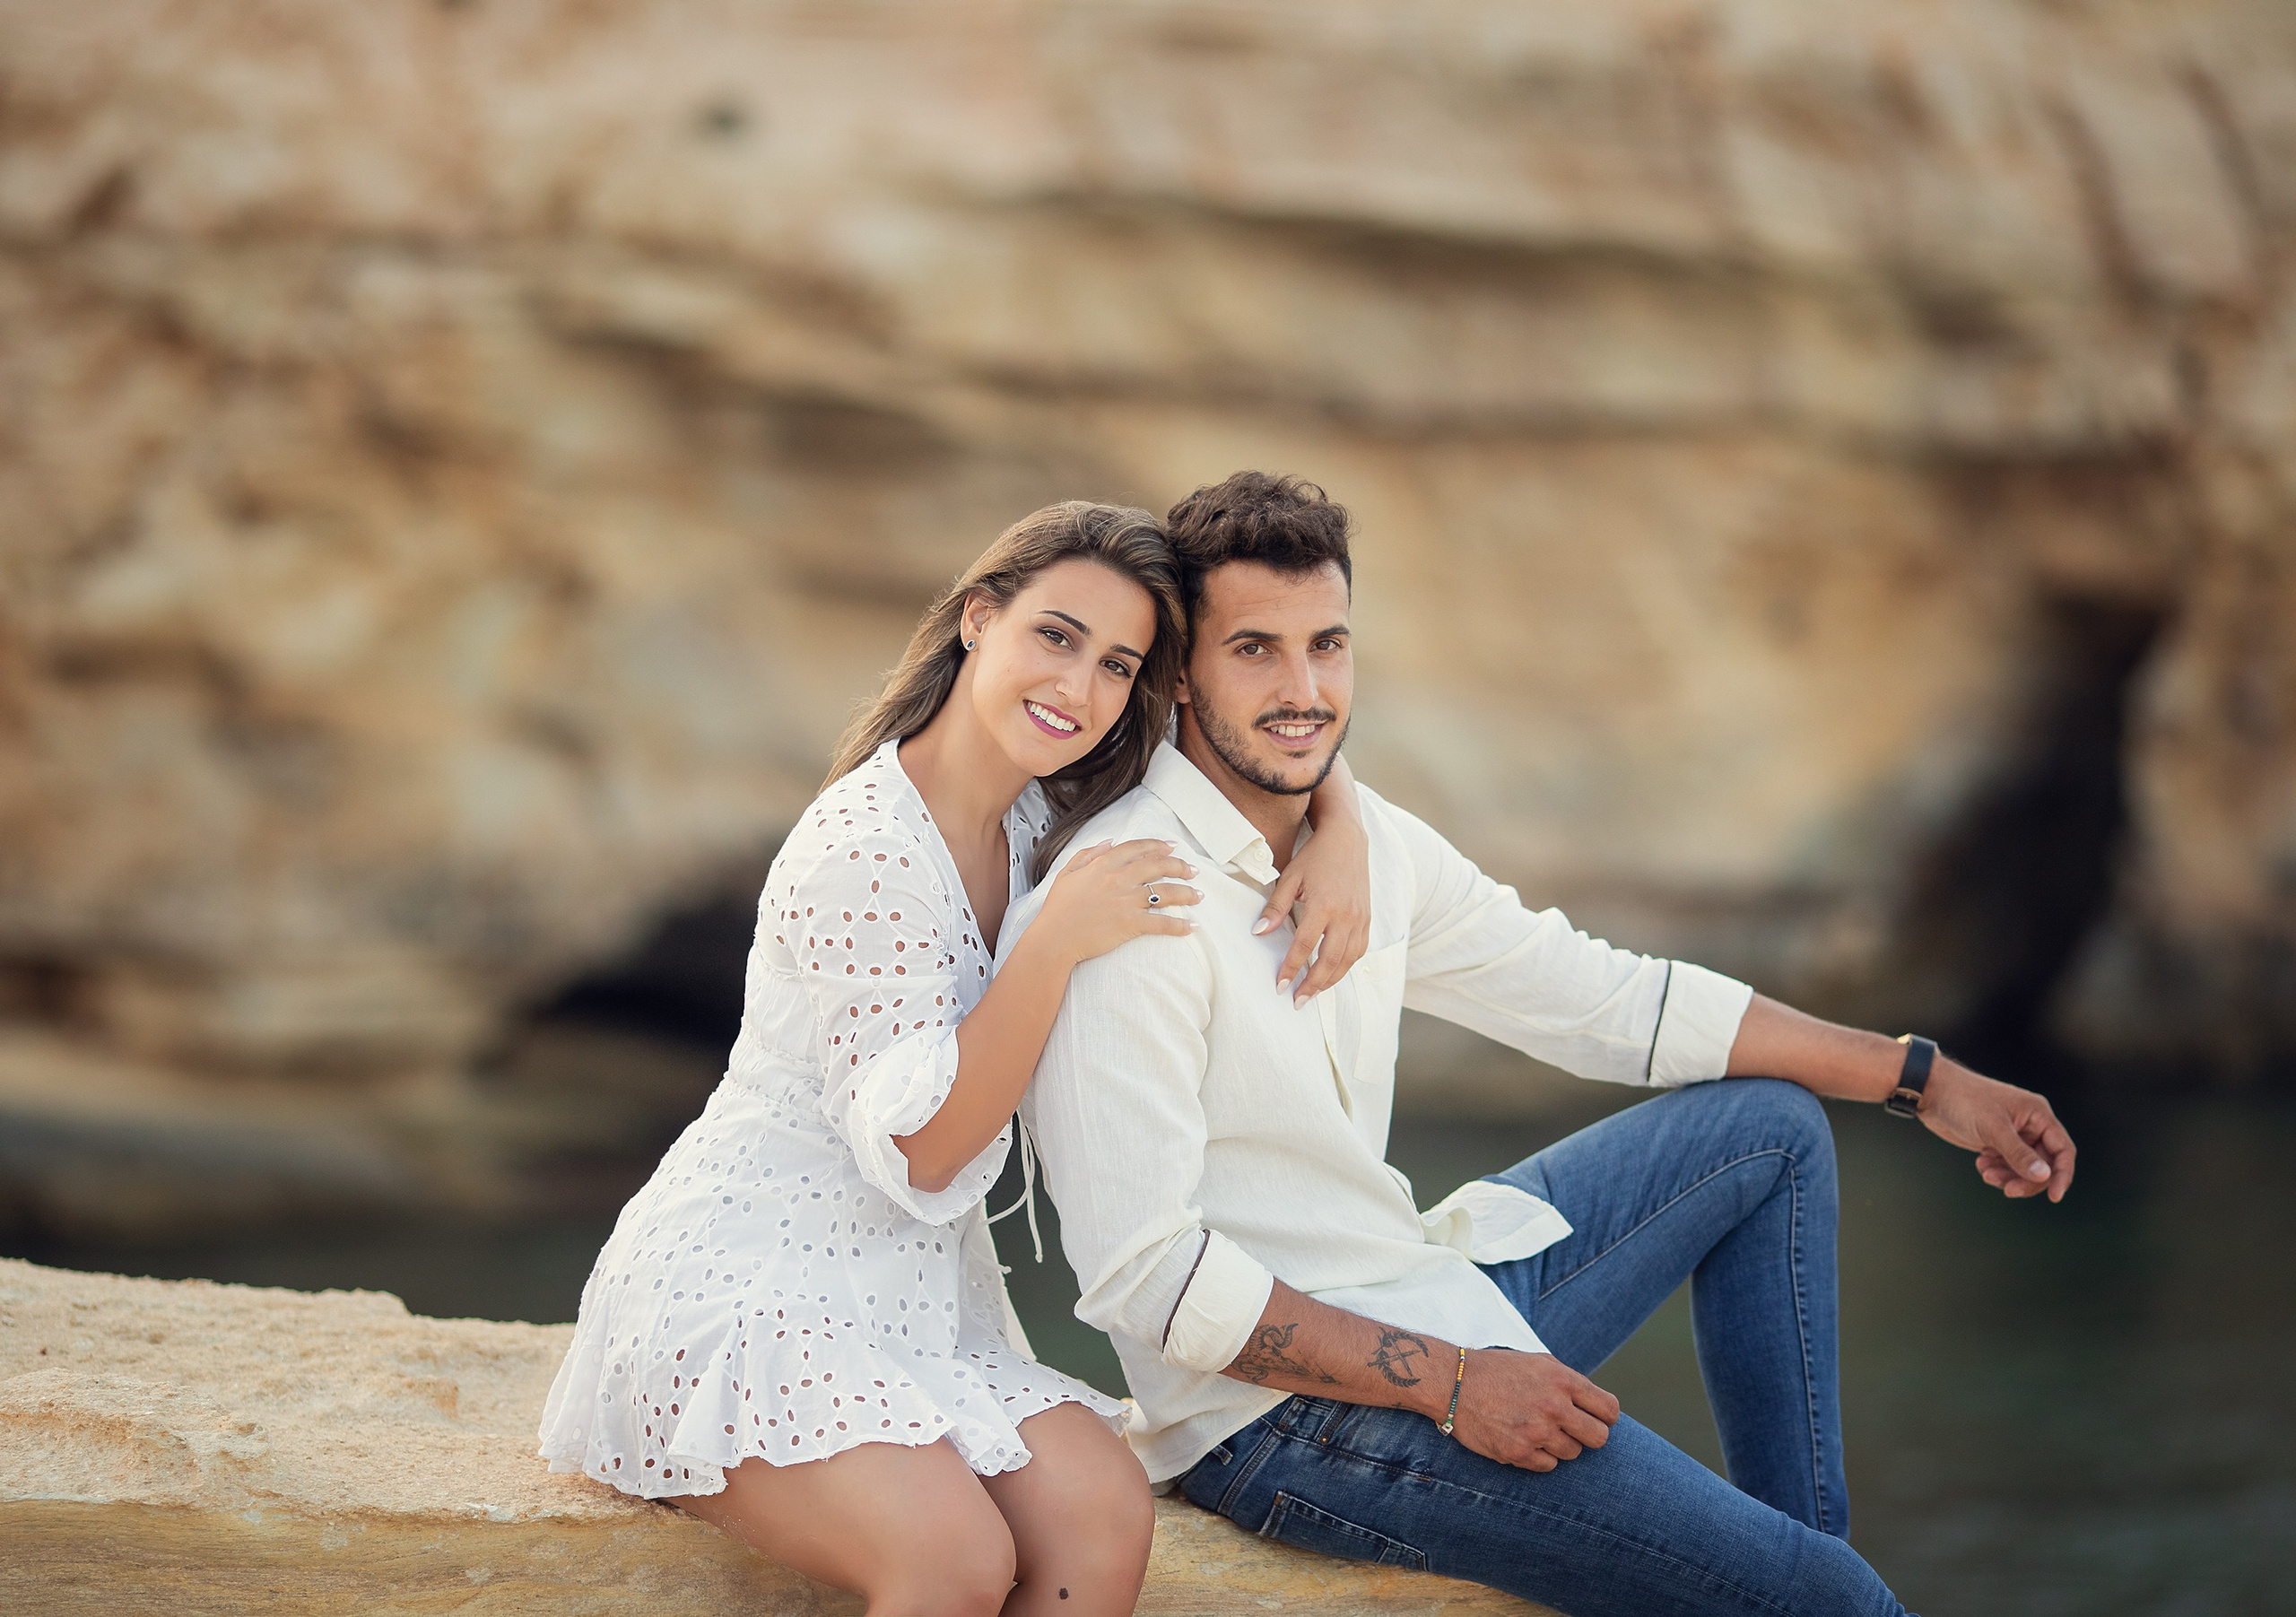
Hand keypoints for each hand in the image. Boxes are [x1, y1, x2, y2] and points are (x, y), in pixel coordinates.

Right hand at [1032, 838, 1199, 965]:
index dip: (1158, 845)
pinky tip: (1192, 926)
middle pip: (1158, 866)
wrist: (1054, 938)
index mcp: (1103, 864)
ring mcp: (1126, 901)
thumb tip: (1109, 841)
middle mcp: (1118, 879)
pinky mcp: (1130, 924)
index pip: (1138, 848)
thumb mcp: (1067, 873)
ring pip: (1165, 892)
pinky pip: (1161, 923)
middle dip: (1180, 866)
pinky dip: (1179, 925)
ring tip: (1199, 895)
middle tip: (1193, 870)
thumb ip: (1088, 853)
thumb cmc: (1058, 908)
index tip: (1172, 847)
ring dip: (1187, 893)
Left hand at [1255, 808, 1370, 1006]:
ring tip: (1312, 993)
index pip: (1305, 946)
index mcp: (1324, 905)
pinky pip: (1359, 951)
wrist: (1346, 840)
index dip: (1292, 968)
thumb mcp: (1290, 878)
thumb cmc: (1314, 858)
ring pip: (1347, 960)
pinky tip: (1331, 974)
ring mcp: (1360, 918)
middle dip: (1313, 985)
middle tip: (1297, 1001)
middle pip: (1330, 960)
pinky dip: (1345, 967)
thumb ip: (1275, 908)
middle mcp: (1346, 915)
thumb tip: (1258, 933)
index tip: (1280, 986)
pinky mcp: (1367, 919)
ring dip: (1330, 981)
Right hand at [1441, 1350, 1619, 1472]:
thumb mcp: (1538, 1362)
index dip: (1606, 1417)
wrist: (1452, 1382)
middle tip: (1572, 1430)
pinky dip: (1539, 1456)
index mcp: (1562, 1380)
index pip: (1609, 1410)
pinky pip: (1547, 1466)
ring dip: (1559, 1445)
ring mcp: (1536, 1431)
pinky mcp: (1518, 1453)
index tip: (1596, 1418)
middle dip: (1588, 1435)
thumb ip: (1568, 1381)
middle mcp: (1553, 1406)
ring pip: (1572, 1453)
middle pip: (1598, 1438)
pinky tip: (1522, 1440)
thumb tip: (1595, 1404)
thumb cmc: (1496, 1370)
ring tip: (1537, 1430)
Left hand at [1918, 1060, 2076, 1202]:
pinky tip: (1981, 1165)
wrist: (1931, 1093)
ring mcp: (2013, 1134)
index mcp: (2038, 1115)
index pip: (2063, 1150)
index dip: (2062, 1175)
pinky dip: (1997, 1171)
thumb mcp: (1993, 1129)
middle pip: (2044, 1164)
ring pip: (2024, 1168)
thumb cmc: (1964, 1101)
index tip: (2054, 1197)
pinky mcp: (1996, 1142)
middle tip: (2008, 1190)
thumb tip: (2045, 1176)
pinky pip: (2007, 1166)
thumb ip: (2019, 1154)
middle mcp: (2030, 1125)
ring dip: (2009, 1177)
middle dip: (2027, 1180)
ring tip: (1986, 1173)